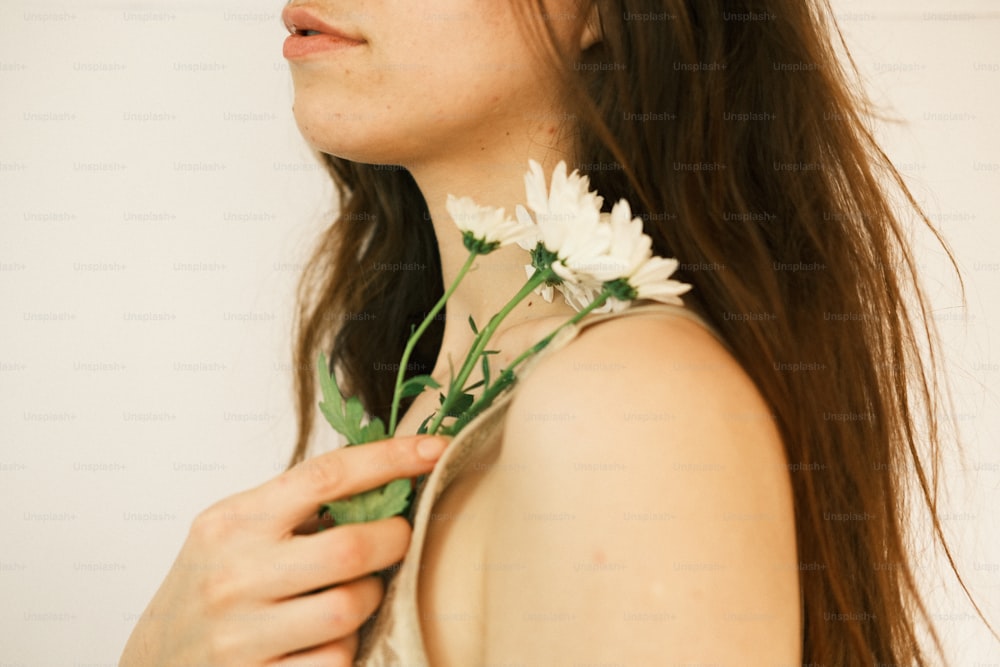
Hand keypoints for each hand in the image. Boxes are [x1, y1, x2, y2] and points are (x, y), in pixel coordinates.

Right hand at [120, 435, 447, 665]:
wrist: (155, 660)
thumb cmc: (214, 581)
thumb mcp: (238, 529)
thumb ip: (298, 506)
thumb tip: (390, 475)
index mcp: (232, 522)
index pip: (325, 476)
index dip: (390, 458)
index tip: (435, 448)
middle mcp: (232, 575)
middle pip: (350, 548)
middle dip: (392, 539)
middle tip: (394, 538)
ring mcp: (240, 635)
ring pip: (350, 609)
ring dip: (370, 598)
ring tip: (354, 592)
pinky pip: (336, 660)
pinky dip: (345, 647)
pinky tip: (325, 636)